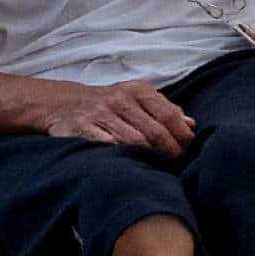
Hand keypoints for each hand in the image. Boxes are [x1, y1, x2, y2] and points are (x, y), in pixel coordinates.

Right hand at [41, 78, 196, 152]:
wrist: (64, 103)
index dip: (181, 135)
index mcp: (139, 90)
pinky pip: (107, 147)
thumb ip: (164, 109)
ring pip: (133, 141)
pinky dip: (121, 156)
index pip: (168, 114)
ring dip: (148, 156)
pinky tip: (130, 164)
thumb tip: (190, 125)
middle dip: (169, 150)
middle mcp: (120, 100)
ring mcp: (100, 114)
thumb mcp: (137, 97)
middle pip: (154, 131)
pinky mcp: (82, 129)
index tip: (188, 148)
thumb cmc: (110, 103)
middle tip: (175, 162)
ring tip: (157, 165)